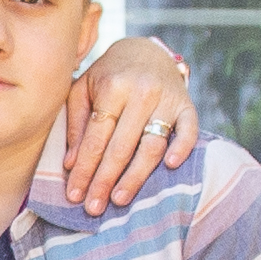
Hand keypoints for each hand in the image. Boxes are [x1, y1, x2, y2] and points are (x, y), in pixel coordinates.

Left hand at [60, 33, 200, 209]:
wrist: (145, 51)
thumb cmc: (108, 76)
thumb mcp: (83, 89)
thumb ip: (76, 124)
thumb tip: (71, 164)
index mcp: (112, 87)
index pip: (96, 138)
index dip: (85, 169)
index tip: (75, 195)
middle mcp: (141, 92)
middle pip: (121, 147)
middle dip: (105, 181)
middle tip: (93, 208)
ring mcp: (167, 99)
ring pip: (152, 146)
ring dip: (135, 177)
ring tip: (119, 200)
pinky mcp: (187, 105)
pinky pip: (189, 131)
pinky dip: (182, 149)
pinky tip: (170, 167)